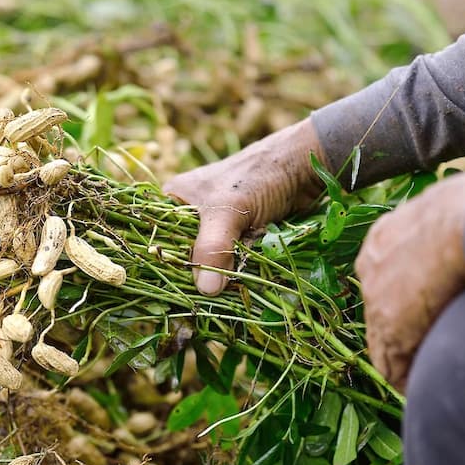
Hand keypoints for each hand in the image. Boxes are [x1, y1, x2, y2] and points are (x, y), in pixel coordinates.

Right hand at [163, 119, 326, 294]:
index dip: (164, 264)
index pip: (158, 239)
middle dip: (196, 275)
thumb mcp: (228, 211)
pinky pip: (231, 262)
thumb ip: (213, 248)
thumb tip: (205, 290)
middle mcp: (193, 214)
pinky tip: (239, 286)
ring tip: (223, 295)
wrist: (306, 167)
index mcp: (175, 200)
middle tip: (201, 297)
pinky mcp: (240, 237)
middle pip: (184, 255)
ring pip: (210, 262)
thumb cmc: (259, 175)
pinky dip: (237, 272)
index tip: (172, 290)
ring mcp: (218, 227)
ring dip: (219, 277)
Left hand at [355, 165, 464, 390]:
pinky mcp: (389, 328)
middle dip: (398, 329)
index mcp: (382, 239)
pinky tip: (418, 385)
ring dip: (402, 358)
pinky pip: (390, 364)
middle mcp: (369, 268)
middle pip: (379, 309)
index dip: (402, 300)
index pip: (383, 280)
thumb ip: (439, 231)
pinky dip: (404, 377)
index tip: (420, 312)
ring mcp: (375, 299)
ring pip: (382, 341)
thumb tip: (461, 231)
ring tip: (420, 373)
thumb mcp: (443, 213)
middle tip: (420, 346)